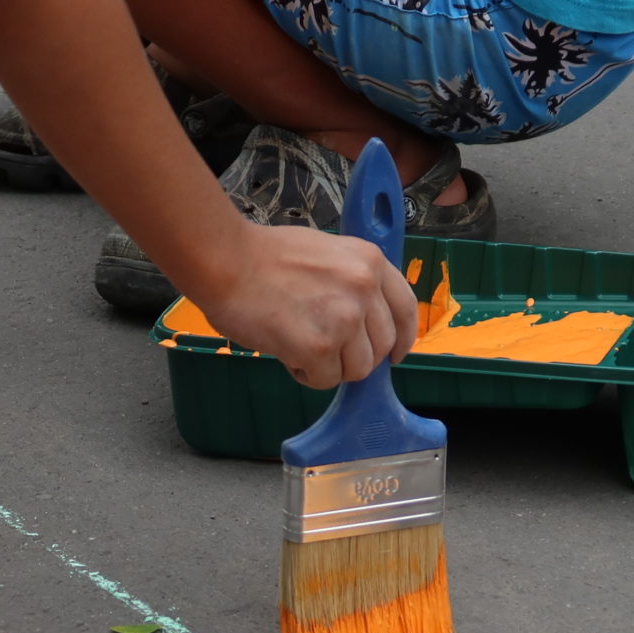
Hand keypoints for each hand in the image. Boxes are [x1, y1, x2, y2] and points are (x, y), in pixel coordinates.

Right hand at [194, 221, 419, 389]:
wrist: (227, 262)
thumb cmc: (264, 257)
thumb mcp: (326, 252)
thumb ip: (352, 281)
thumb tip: (362, 320)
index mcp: (370, 261)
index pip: (405, 309)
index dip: (403, 339)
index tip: (395, 354)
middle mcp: (364, 288)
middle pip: (382, 347)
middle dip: (356, 356)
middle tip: (325, 350)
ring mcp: (344, 318)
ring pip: (356, 369)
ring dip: (329, 367)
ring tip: (299, 346)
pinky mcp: (319, 346)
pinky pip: (325, 380)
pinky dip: (305, 374)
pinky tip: (286, 352)